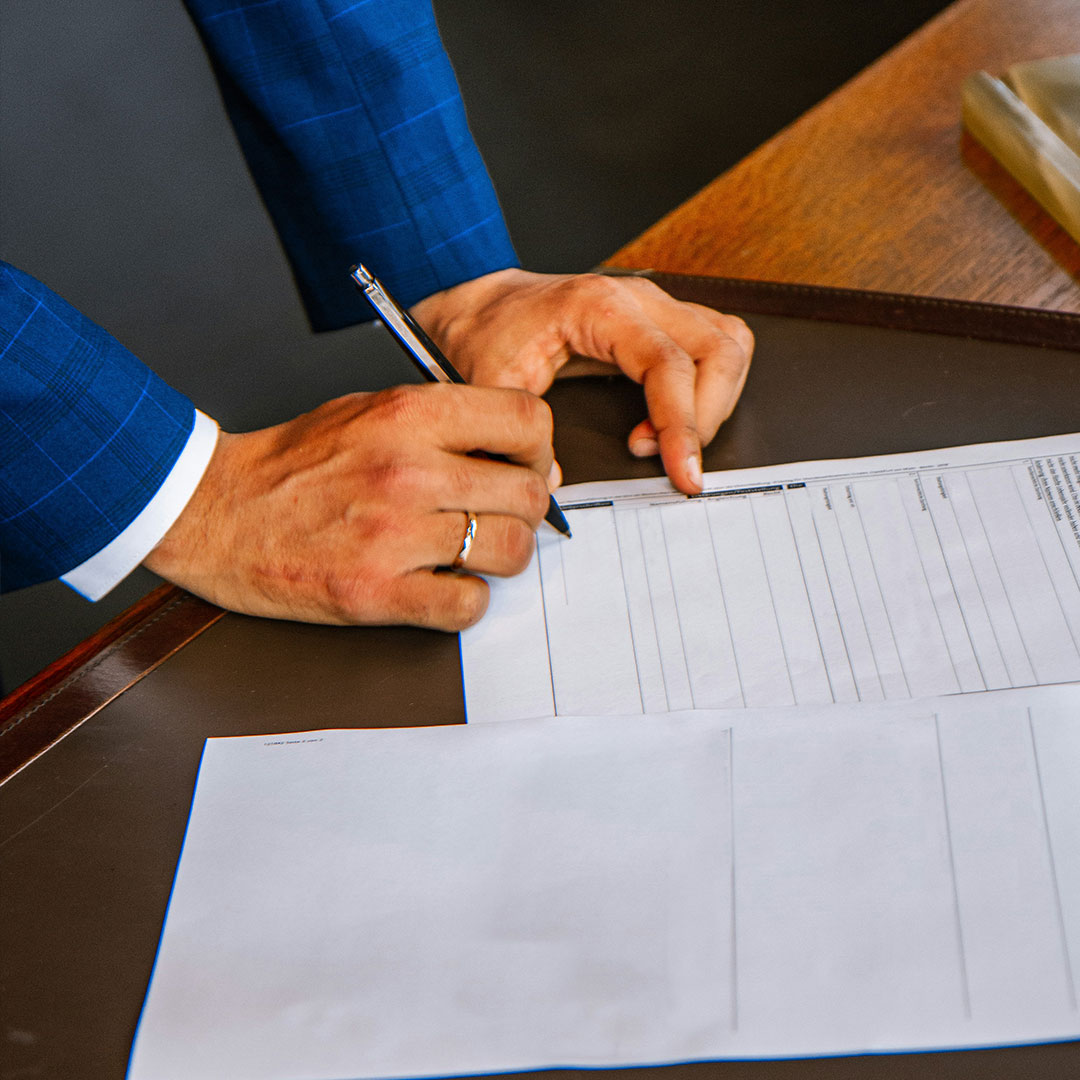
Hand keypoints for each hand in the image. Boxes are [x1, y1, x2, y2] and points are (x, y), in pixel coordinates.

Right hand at [144, 384, 556, 629]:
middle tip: (499, 515)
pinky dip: (466, 600)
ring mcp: (392, 535)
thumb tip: (522, 456)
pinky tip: (442, 585)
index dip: (539, 448)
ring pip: (509, 551)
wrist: (213, 510)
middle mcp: (407, 471)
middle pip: (528, 493)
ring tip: (471, 551)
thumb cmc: (292, 463)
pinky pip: (468, 606)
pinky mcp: (375, 592)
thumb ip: (444, 424)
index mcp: (407, 415)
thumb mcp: (369, 410)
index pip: (526, 421)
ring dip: (502, 556)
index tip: (526, 465)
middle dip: (524, 509)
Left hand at [411, 269, 752, 493]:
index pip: (669, 363)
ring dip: (715, 400)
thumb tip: (554, 482)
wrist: (480, 307)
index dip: (683, 424)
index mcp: (599, 307)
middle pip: (718, 350)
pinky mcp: (660, 319)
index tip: (684, 473)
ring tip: (668, 442)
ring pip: (729, 342)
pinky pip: (716, 342)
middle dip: (706, 418)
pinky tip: (669, 420)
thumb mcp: (490, 385)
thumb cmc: (485, 335)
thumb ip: (519, 434)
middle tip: (672, 463)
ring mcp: (654, 305)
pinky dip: (710, 387)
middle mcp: (637, 298)